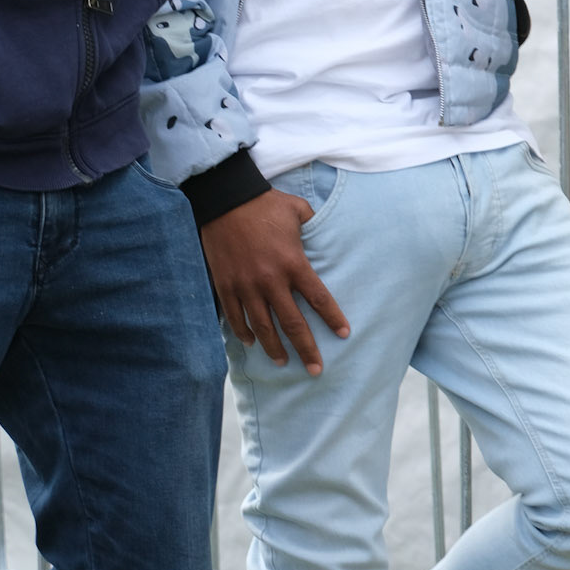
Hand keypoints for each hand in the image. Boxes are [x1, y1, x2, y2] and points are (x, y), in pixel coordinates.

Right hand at [200, 190, 349, 374]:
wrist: (226, 199)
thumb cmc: (265, 204)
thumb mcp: (297, 209)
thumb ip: (313, 223)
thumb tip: (326, 229)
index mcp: (293, 263)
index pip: (319, 298)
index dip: (333, 318)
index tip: (344, 334)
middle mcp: (271, 280)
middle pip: (293, 324)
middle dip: (307, 350)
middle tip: (316, 370)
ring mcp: (246, 286)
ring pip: (263, 328)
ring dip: (274, 348)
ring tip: (283, 361)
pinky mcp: (226, 285)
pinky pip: (236, 317)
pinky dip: (244, 333)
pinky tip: (251, 342)